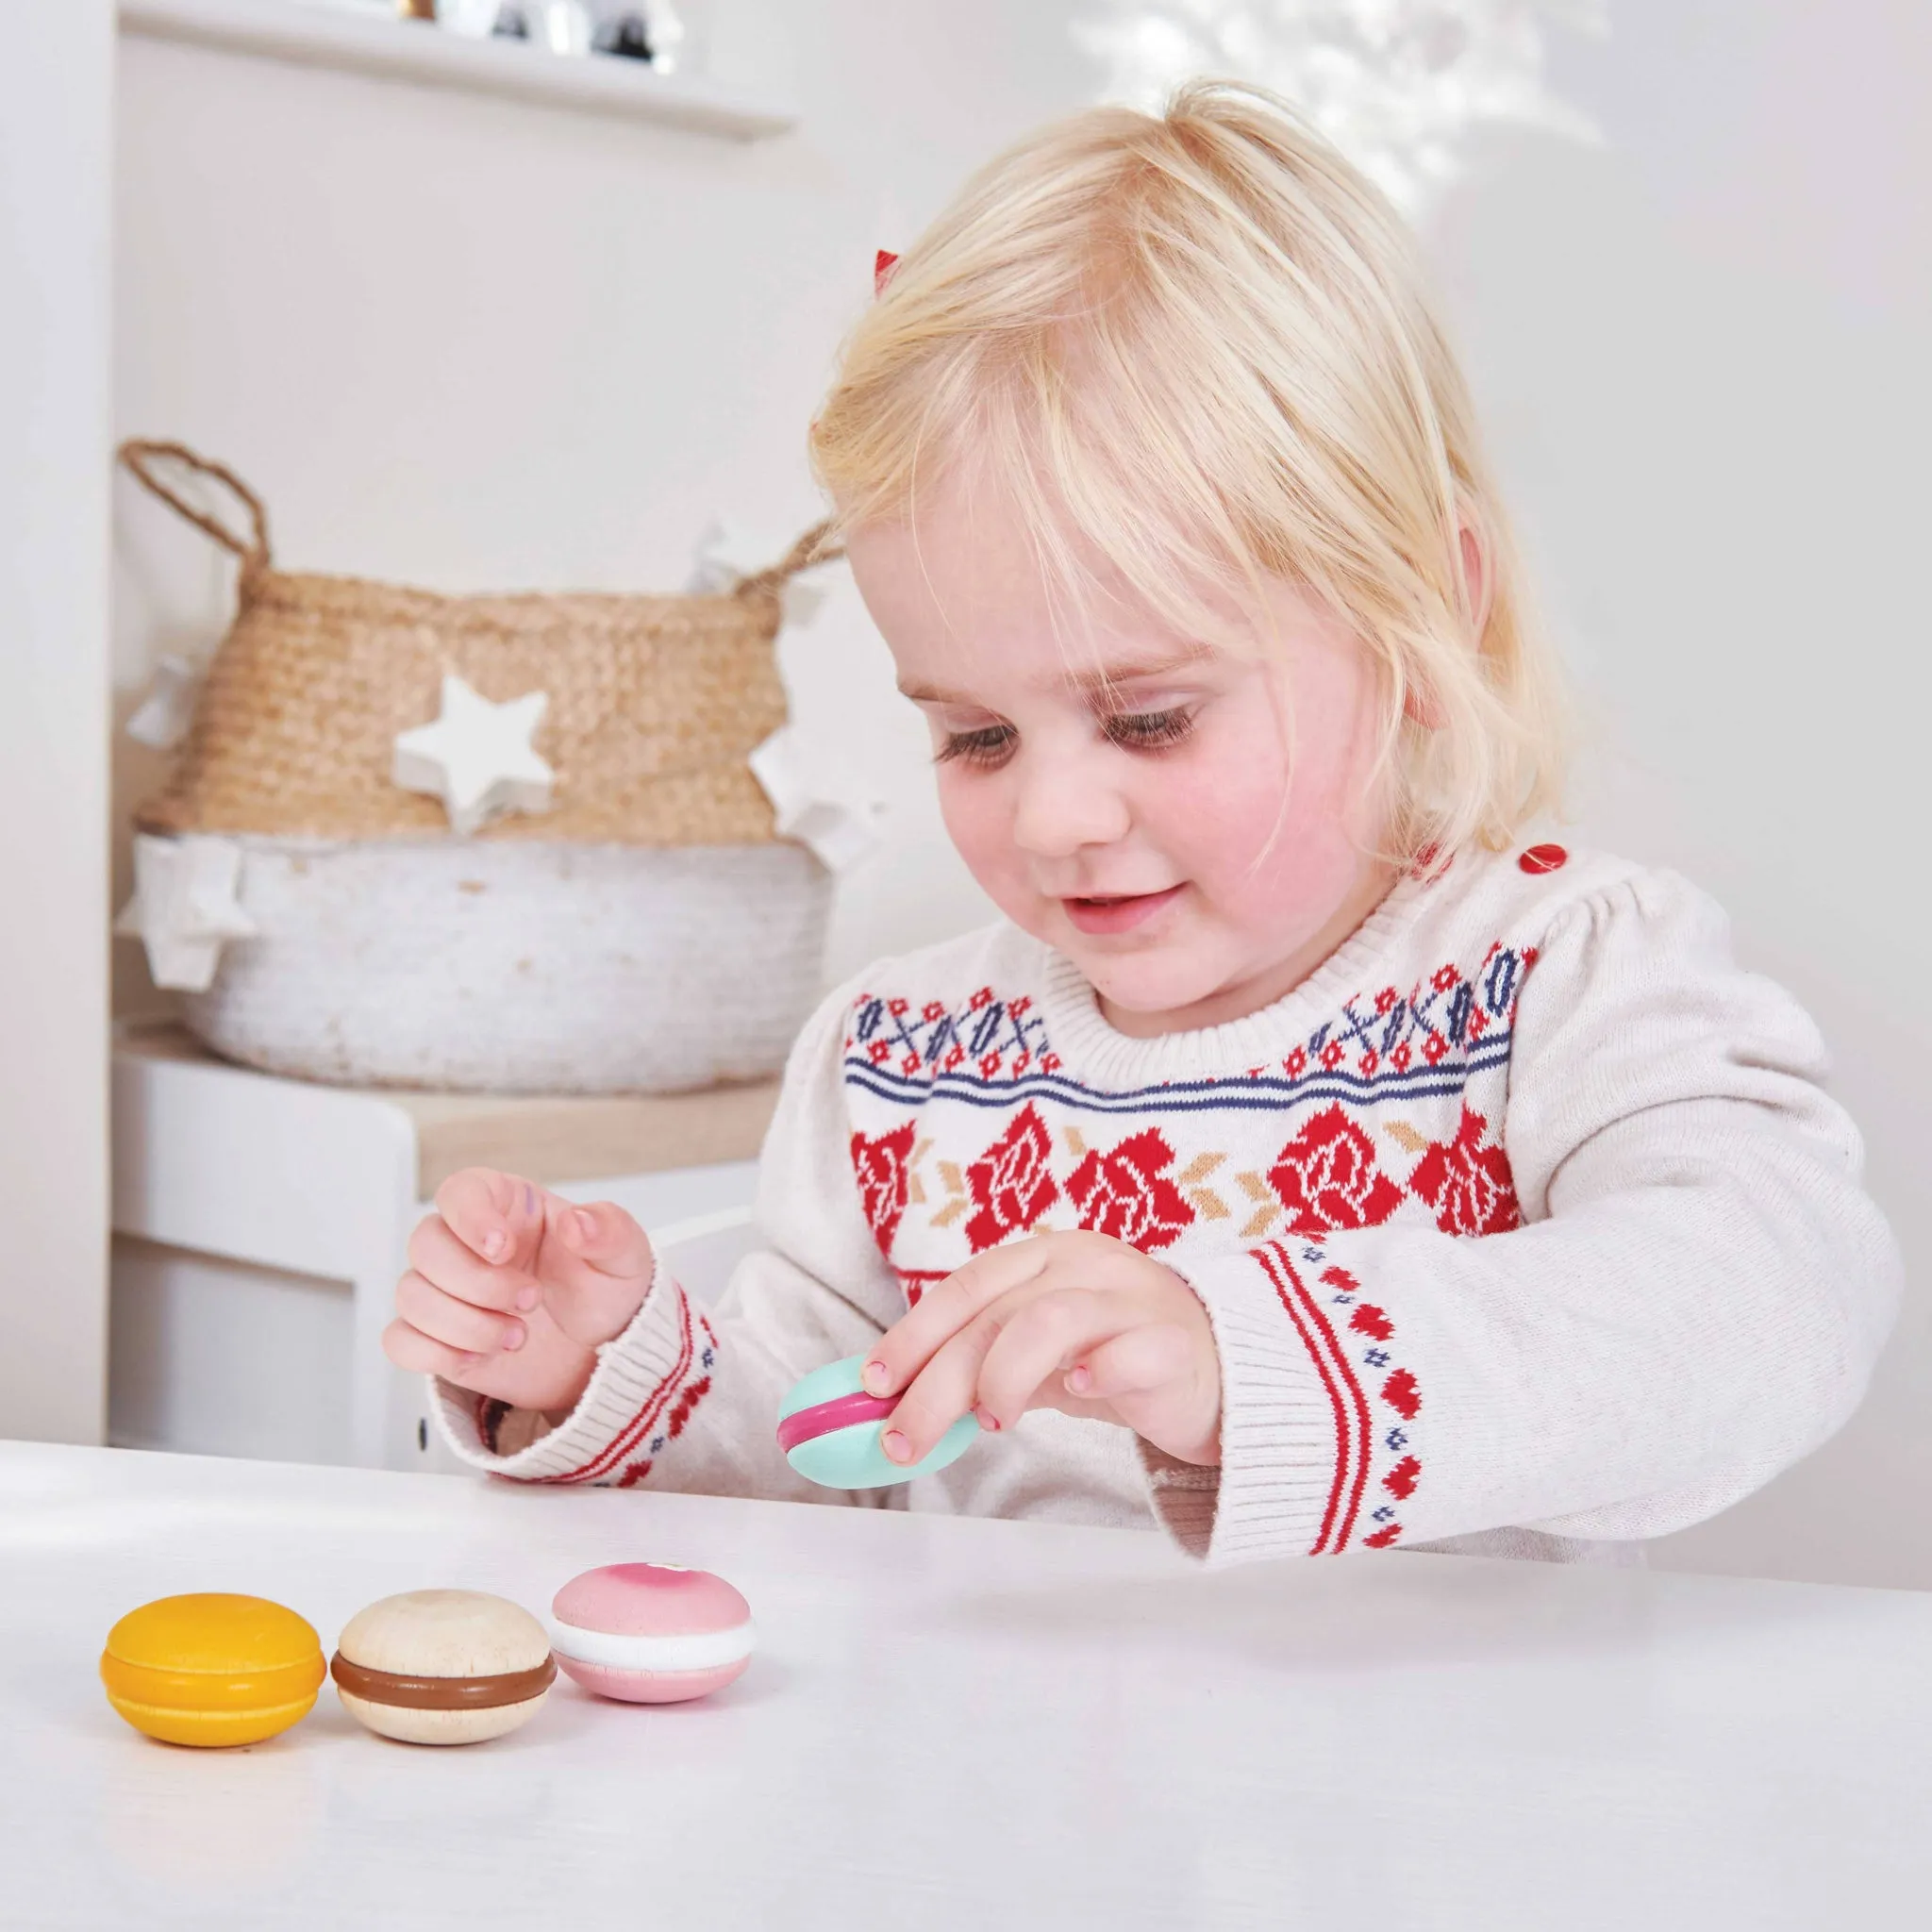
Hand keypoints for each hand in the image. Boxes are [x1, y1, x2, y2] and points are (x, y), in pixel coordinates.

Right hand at [382, 1169, 654, 1416]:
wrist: (600, 1354)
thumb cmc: (605, 1292)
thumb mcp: (625, 1257)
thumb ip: (609, 1232)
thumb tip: (578, 1221)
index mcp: (509, 1208)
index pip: (460, 1192)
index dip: (471, 1218)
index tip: (503, 1250)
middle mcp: (467, 1243)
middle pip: (425, 1245)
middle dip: (477, 1283)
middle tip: (530, 1301)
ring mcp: (447, 1291)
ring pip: (411, 1295)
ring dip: (465, 1325)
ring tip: (517, 1337)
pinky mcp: (437, 1336)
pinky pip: (400, 1340)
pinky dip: (436, 1353)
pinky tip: (480, 1358)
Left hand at [861, 1230, 1221, 1468]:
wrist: (1224, 1371)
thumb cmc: (1120, 1359)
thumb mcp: (1042, 1357)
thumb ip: (983, 1365)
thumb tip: (900, 1400)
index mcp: (1046, 1257)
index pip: (965, 1289)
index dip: (913, 1335)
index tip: (871, 1384)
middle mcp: (1086, 1264)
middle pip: (994, 1315)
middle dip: (936, 1381)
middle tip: (904, 1437)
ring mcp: (1133, 1299)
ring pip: (1049, 1320)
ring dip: (1002, 1378)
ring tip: (994, 1422)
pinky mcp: (1173, 1343)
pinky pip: (1129, 1352)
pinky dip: (1094, 1372)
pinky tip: (1076, 1394)